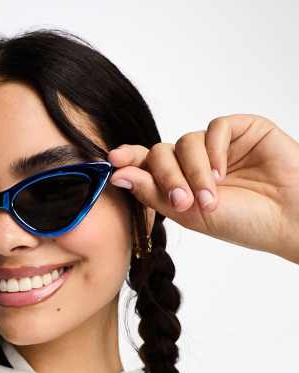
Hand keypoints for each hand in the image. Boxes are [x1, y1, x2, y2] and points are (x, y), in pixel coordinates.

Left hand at [108, 114, 298, 264]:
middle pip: (160, 153)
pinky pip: (214, 128)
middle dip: (166, 176)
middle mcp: (194, 162)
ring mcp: (217, 146)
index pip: (147, 165)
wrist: (287, 218)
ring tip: (212, 197)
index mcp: (179, 183)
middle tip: (182, 200)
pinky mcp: (241, 130)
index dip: (128, 160)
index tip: (112, 161)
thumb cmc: (242, 222)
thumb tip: (118, 175)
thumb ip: (153, 193)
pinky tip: (223, 173)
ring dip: (194, 171)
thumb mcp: (188, 214)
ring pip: (185, 141)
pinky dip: (213, 150)